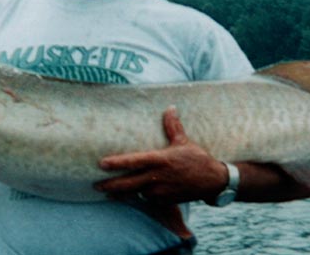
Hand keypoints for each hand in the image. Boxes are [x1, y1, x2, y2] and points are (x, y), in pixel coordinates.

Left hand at [94, 106, 227, 204]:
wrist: (213, 181)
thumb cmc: (197, 159)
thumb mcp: (184, 141)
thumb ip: (173, 126)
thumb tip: (170, 107)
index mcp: (160, 160)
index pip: (134, 161)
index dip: (117, 163)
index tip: (102, 164)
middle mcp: (157, 177)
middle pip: (128, 183)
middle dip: (110, 185)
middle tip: (95, 185)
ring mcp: (160, 191)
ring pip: (136, 193)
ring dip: (122, 193)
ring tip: (107, 192)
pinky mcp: (165, 201)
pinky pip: (146, 200)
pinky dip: (137, 198)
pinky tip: (127, 196)